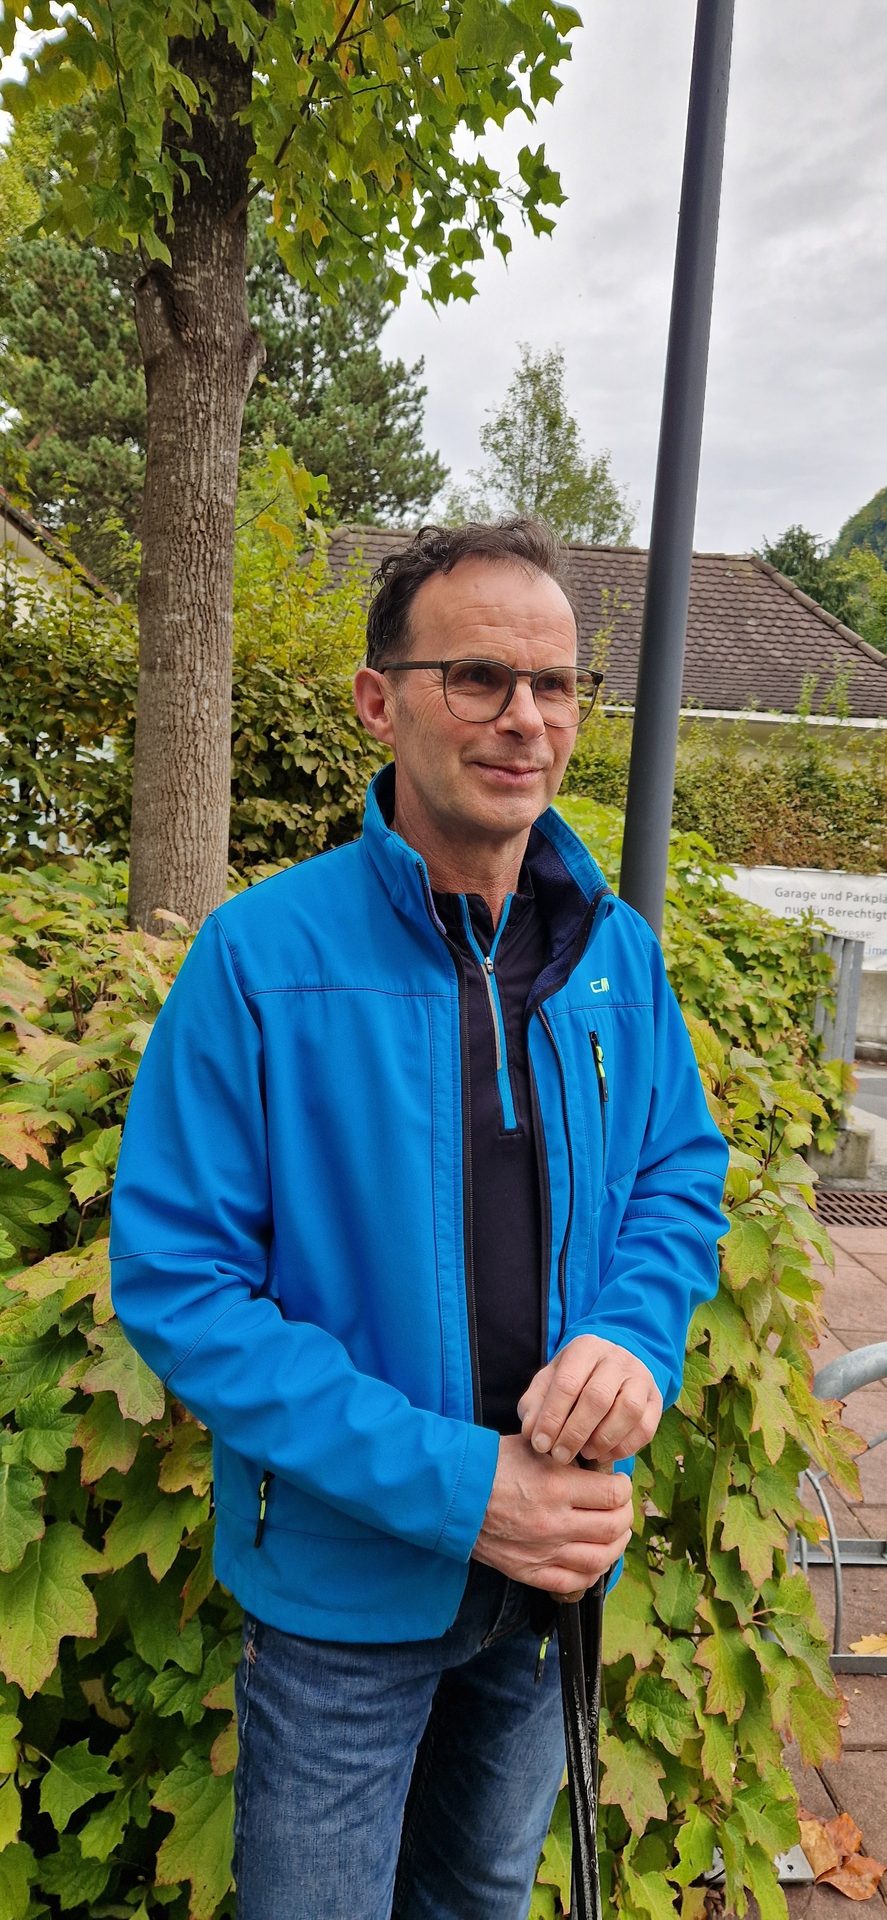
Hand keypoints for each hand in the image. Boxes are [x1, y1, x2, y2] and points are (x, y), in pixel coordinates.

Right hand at [471, 1434, 632, 1594]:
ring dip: (615, 1546)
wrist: (452, 1495)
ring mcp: (542, 1552)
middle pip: (613, 1528)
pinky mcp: (529, 1572)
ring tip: (614, 1535)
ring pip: (599, 1559)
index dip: (623, 1488)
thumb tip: (598, 1463)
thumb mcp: (533, 1446)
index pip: (613, 1495)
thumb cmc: (492, 1465)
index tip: (619, 1484)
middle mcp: (554, 1522)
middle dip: (624, 1516)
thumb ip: (567, 1455)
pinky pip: (573, 1582)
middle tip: (620, 1508)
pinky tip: (593, 1560)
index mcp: (556, 1486)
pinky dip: (590, 1573)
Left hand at [517, 1335, 662, 1466]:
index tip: (540, 1444)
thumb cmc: (573, 1378)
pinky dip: (624, 1447)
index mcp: (585, 1348)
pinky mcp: (656, 1399)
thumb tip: (531, 1432)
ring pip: (627, 1411)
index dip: (552, 1417)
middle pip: (598, 1397)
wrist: (611, 1366)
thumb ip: (535, 1404)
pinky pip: (645, 1428)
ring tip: (584, 1454)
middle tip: (560, 1456)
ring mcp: (640, 1377)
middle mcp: (616, 1358)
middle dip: (576, 1433)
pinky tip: (604, 1454)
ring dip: (603, 1440)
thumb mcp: (548, 1381)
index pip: (567, 1383)